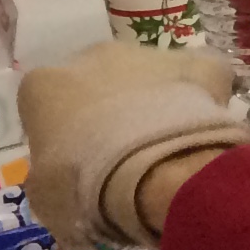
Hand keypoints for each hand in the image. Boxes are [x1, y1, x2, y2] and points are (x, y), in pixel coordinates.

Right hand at [17, 40, 249, 249]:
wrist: (154, 170)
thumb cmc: (83, 186)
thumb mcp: (45, 196)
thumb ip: (48, 175)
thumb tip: (60, 179)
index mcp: (45, 85)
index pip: (46, 103)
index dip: (62, 134)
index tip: (76, 164)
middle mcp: (94, 56)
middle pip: (99, 82)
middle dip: (110, 111)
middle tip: (125, 156)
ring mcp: (150, 54)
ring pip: (149, 77)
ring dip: (155, 102)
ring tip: (167, 147)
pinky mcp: (200, 61)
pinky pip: (199, 78)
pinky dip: (203, 99)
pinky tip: (203, 131)